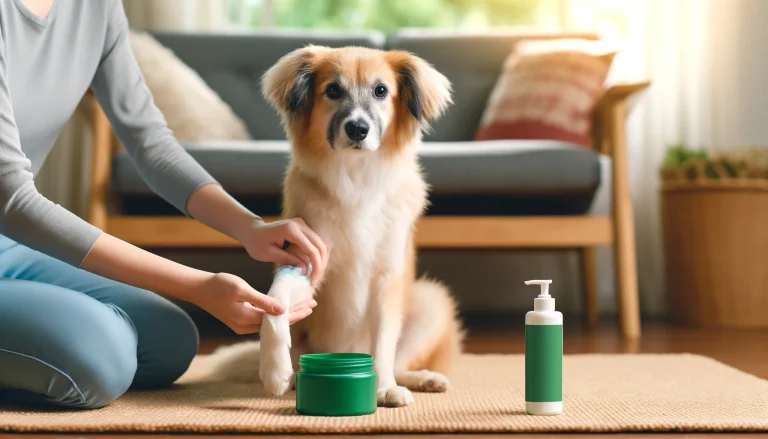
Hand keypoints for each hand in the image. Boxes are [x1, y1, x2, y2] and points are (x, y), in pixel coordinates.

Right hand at [192, 272, 316, 334]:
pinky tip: (282, 307)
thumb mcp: (242, 289)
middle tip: (312, 304)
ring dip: (286, 314)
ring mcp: (241, 326)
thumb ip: (262, 301)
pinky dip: (274, 314)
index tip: (311, 306)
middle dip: (295, 314)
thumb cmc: (218, 285)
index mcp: (247, 319)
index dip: (296, 313)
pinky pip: (261, 321)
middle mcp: (245, 327)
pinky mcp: (238, 322)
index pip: (278, 320)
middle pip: (276, 324)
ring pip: (270, 323)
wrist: (197, 288)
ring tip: (302, 305)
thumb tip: (282, 310)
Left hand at [237, 218, 328, 285]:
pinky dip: (317, 256)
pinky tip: (311, 268)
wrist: (252, 231)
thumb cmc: (256, 243)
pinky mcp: (303, 228)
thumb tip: (305, 270)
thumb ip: (287, 260)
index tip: (311, 281)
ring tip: (314, 276)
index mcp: (291, 229)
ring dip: (321, 261)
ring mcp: (303, 225)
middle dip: (320, 265)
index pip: (312, 250)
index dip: (316, 267)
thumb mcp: (268, 254)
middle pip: (321, 246)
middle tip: (314, 280)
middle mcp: (300, 224)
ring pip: (321, 244)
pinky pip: (316, 243)